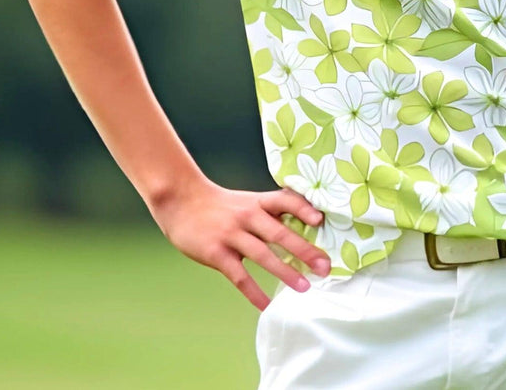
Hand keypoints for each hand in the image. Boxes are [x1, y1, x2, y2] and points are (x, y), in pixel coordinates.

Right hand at [149, 175, 329, 309]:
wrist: (181, 200)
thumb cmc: (220, 205)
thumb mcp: (247, 201)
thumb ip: (269, 214)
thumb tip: (301, 229)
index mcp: (257, 202)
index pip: (285, 201)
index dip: (303, 209)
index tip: (320, 221)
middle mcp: (247, 216)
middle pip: (279, 233)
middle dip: (304, 250)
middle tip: (324, 266)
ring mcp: (232, 235)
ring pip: (263, 255)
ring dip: (285, 271)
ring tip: (303, 287)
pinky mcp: (217, 253)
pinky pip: (239, 276)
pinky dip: (254, 292)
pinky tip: (266, 305)